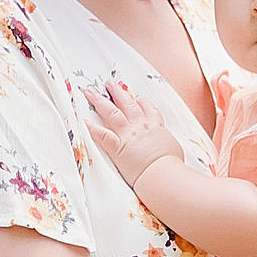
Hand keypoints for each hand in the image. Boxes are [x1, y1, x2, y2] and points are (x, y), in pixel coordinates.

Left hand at [87, 77, 183, 192]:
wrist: (163, 173)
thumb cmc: (171, 164)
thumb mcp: (173, 148)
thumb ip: (166, 142)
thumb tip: (166, 146)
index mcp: (155, 126)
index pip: (147, 108)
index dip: (140, 101)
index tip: (135, 97)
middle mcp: (140, 126)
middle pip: (127, 104)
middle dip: (117, 92)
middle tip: (110, 84)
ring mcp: (128, 135)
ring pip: (112, 113)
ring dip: (100, 101)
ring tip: (91, 92)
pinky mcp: (117, 147)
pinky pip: (102, 135)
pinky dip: (92, 128)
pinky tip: (84, 121)